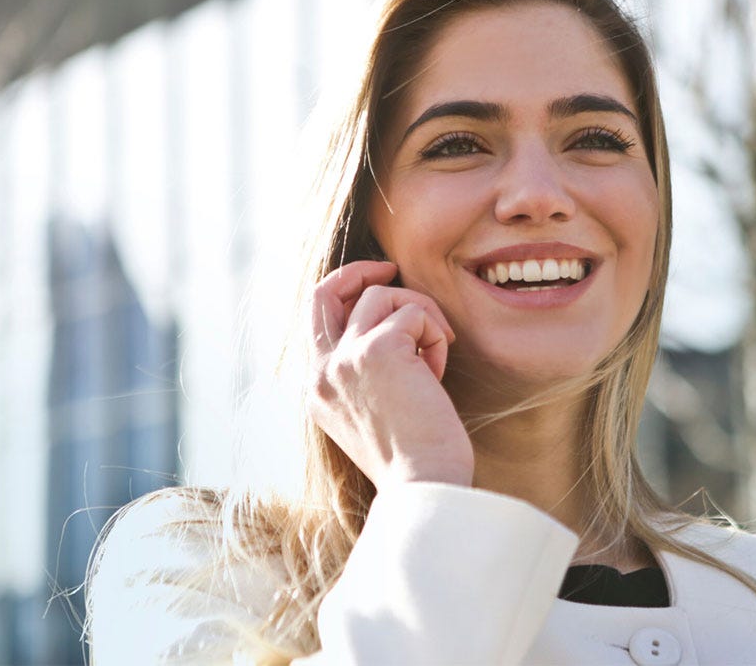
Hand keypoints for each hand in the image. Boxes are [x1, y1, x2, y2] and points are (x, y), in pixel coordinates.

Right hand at [308, 261, 473, 488]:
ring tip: (435, 355)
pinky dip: (435, 334)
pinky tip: (438, 372)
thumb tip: (390, 326)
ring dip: (420, 315)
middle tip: (392, 269)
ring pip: (382, 296)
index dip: (347, 294)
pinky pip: (414, 313)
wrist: (424, 486)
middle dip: (360, 271)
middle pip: (325, 291)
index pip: (317, 320)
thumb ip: (365, 374)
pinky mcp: (378, 350)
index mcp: (316, 390)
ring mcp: (345, 359)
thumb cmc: (413, 459)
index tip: (378, 289)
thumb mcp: (373, 413)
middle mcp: (321, 372)